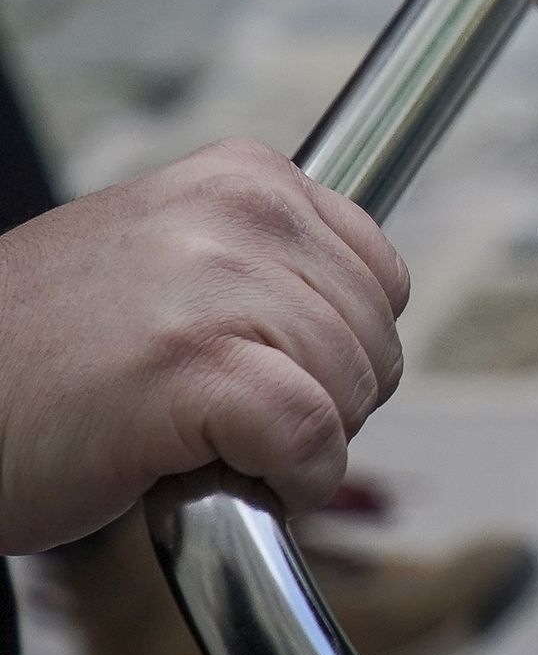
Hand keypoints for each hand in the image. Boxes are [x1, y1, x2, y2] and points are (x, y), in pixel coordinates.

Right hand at [0, 138, 408, 553]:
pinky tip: (228, 475)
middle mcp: (240, 212)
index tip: (275, 371)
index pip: (383, 277)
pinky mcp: (192, 368)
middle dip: (325, 400)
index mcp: (245, 176)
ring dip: (298, 444)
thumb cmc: (39, 353)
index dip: (342, 348)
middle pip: (376, 339)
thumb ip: (267, 262)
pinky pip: (312, 438)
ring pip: (351, 391)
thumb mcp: (169, 258)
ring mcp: (214, 285)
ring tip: (203, 436)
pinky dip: (292, 478)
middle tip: (229, 415)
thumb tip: (374, 312)